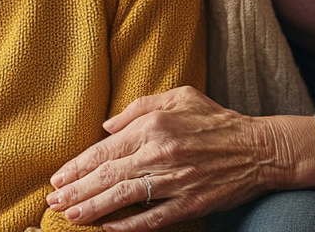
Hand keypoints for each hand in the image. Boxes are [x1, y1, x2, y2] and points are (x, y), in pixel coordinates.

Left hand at [44, 86, 314, 230]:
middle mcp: (161, 152)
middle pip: (108, 176)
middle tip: (54, 200)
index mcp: (155, 124)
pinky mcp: (191, 203)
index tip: (59, 177)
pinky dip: (128, 226)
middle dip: (76, 190)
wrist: (260, 148)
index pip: (105, 149)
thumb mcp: (179, 96)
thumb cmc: (216, 120)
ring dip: (93, 209)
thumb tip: (107, 127)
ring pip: (124, 198)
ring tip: (70, 215)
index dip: (78, 165)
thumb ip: (139, 107)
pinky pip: (153, 218)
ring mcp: (176, 180)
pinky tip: (109, 230)